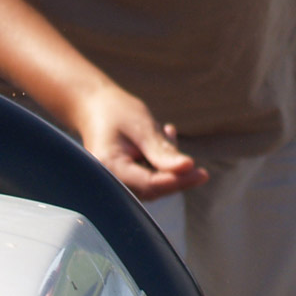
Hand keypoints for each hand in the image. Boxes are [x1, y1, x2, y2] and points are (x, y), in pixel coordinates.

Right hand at [72, 82, 209, 200]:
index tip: (202, 173)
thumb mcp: (142, 126)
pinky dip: (161, 164)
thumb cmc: (116, 111)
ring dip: (168, 166)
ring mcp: (115, 183)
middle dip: (176, 175)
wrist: (93, 106)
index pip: (151, 184)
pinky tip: (162, 137)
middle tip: (191, 159)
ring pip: (154, 185)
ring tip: (166, 133)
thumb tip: (188, 168)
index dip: (178, 181)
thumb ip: (162, 151)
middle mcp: (109, 181)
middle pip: (153, 189)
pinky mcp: (123, 180)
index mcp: (109, 166)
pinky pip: (149, 179)